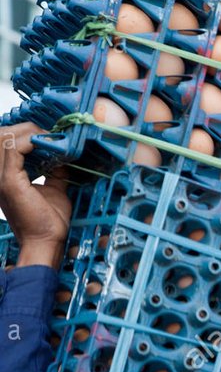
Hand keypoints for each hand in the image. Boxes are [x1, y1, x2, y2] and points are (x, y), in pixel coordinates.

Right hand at [0, 123, 69, 268]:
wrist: (47, 243)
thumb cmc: (48, 222)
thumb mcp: (55, 190)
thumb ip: (55, 172)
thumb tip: (63, 157)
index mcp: (6, 176)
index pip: (7, 142)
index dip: (28, 133)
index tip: (51, 135)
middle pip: (2, 134)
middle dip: (28, 129)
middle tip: (52, 134)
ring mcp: (0, 177)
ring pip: (5, 136)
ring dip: (30, 132)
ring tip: (50, 138)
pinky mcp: (9, 181)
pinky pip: (14, 148)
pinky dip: (32, 141)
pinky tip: (48, 144)